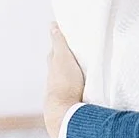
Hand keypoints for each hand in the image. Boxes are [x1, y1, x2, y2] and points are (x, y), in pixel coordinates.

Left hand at [43, 22, 84, 137]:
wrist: (65, 111)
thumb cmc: (64, 82)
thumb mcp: (63, 58)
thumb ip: (59, 43)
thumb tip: (52, 25)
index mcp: (53, 67)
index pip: (55, 52)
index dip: (60, 46)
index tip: (67, 39)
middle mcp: (55, 79)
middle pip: (60, 66)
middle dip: (67, 60)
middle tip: (77, 53)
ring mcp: (62, 92)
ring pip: (67, 80)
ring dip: (74, 76)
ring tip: (85, 71)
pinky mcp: (71, 102)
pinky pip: (74, 91)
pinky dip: (78, 87)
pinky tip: (86, 89)